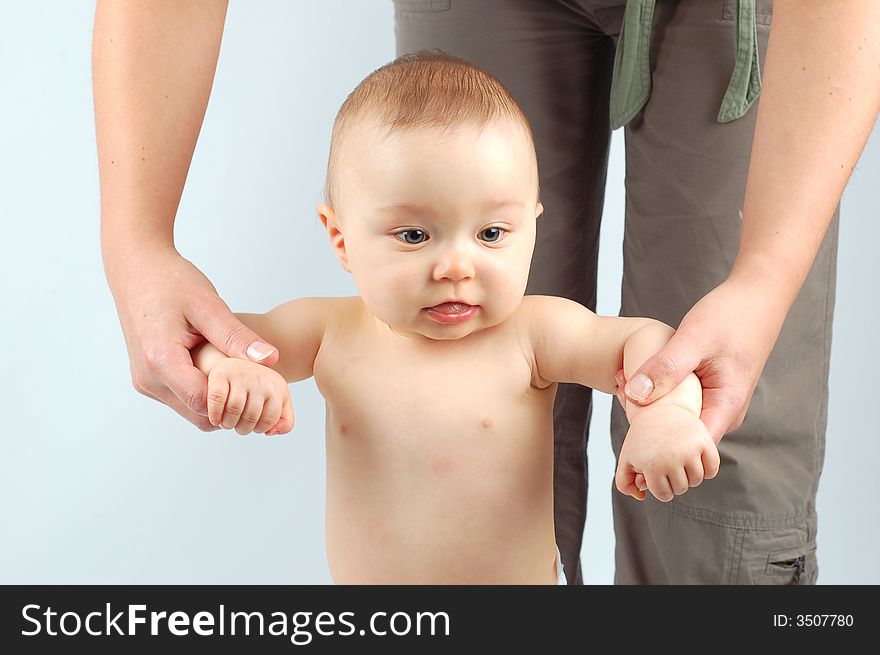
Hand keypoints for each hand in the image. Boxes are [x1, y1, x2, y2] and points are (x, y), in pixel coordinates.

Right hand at [104, 245, 279, 430]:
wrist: (136, 269)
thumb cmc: (170, 281)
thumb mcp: (209, 306)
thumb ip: (237, 337)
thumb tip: (271, 360)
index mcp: (160, 361)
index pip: (205, 404)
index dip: (237, 399)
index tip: (260, 384)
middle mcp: (148, 380)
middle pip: (200, 415)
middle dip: (231, 404)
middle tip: (256, 381)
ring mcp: (146, 383)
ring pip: (192, 411)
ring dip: (218, 399)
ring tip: (238, 371)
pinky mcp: (149, 380)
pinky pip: (183, 399)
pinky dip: (204, 391)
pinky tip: (220, 368)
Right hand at [207, 358, 293, 435]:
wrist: (232, 360)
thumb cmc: (257, 389)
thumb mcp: (278, 401)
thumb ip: (284, 420)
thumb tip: (271, 432)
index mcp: (277, 385)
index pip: (272, 417)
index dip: (261, 428)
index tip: (255, 427)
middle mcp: (261, 377)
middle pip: (252, 416)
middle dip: (243, 428)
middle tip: (238, 426)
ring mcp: (241, 373)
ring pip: (234, 409)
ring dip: (228, 424)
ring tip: (226, 423)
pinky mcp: (220, 372)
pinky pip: (218, 398)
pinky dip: (215, 414)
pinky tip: (215, 419)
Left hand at [615, 404, 719, 501]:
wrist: (659, 405)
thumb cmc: (642, 435)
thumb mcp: (626, 456)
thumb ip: (624, 481)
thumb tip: (640, 496)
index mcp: (652, 463)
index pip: (663, 493)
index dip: (661, 489)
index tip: (658, 477)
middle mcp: (672, 457)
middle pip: (681, 488)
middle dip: (675, 482)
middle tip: (670, 468)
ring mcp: (690, 449)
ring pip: (697, 479)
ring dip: (690, 475)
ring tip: (681, 463)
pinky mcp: (704, 441)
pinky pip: (712, 468)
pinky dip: (707, 468)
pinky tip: (696, 459)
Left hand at [622, 276, 784, 441]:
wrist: (758, 294)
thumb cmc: (732, 314)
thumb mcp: (694, 339)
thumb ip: (666, 368)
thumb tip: (634, 396)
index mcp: (726, 407)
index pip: (686, 446)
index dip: (655, 439)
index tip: (628, 413)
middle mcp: (724, 412)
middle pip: (678, 435)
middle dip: (646, 420)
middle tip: (619, 387)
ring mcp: (718, 402)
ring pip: (677, 418)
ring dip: (649, 404)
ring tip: (624, 378)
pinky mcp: (709, 391)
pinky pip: (680, 402)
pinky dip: (659, 392)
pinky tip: (638, 374)